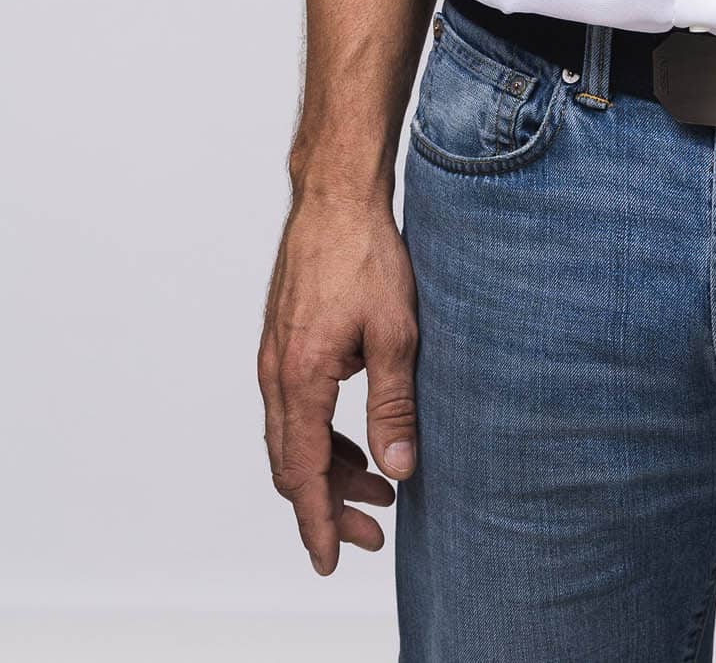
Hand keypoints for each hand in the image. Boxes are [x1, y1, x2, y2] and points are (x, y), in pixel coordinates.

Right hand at [257, 190, 417, 573]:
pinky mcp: (284, 341)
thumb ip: (394, 407)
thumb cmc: (366, 254)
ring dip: (328, 471)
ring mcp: (275, 356)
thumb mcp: (395, 334)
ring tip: (375, 491)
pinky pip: (295, 408)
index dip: (317, 522)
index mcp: (300, 377)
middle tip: (371, 532)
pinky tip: (356, 442)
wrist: (336, 195)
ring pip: (292, 437)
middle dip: (327, 506)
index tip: (331, 560)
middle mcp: (277, 372)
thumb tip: (398, 471)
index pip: (302, 473)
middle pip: (292, 464)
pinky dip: (321, 437)